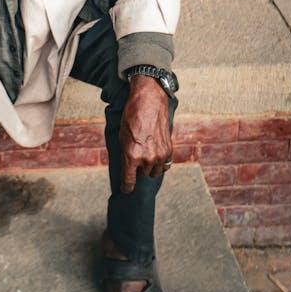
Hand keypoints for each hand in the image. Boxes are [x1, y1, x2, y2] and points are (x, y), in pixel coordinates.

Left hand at [119, 75, 172, 191]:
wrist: (148, 101)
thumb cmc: (131, 116)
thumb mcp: (122, 136)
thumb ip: (125, 154)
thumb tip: (127, 166)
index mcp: (131, 156)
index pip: (128, 182)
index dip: (126, 188)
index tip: (125, 190)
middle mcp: (146, 158)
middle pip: (141, 176)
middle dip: (137, 170)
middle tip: (135, 158)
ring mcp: (159, 155)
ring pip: (154, 172)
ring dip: (149, 168)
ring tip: (146, 156)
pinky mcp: (168, 150)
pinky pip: (165, 165)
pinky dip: (160, 163)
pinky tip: (156, 155)